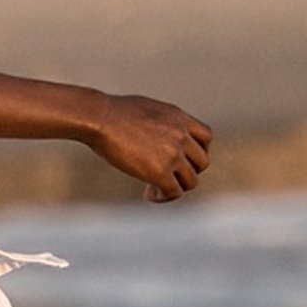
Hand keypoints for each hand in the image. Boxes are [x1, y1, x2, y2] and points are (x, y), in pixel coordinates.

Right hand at [91, 94, 212, 199]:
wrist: (100, 118)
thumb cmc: (112, 112)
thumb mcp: (147, 109)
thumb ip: (160, 122)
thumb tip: (156, 133)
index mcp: (179, 118)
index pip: (206, 137)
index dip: (197, 151)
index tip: (182, 158)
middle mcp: (181, 135)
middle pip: (202, 162)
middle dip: (187, 171)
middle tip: (168, 175)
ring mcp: (173, 154)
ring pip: (190, 181)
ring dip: (175, 187)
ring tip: (155, 187)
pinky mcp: (160, 172)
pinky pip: (174, 192)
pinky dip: (164, 197)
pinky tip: (149, 194)